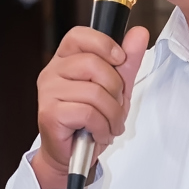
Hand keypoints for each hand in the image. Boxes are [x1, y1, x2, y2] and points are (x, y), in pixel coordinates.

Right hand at [32, 25, 149, 188]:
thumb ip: (127, 60)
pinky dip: (102, 127)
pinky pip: (88, 113)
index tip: (119, 60)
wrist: (73, 155)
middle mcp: (52, 72)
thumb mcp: (115, 87)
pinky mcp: (50, 114)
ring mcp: (48, 92)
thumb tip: (139, 33)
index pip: (80, 35)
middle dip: (115, 89)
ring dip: (112, 114)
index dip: (104, 44)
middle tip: (115, 106)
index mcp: (65, 60)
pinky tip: (99, 133)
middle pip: (93, 64)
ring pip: (94, 92)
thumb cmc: (90, 120)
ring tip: (110, 124)